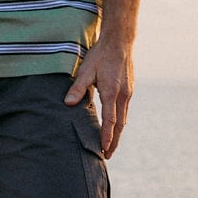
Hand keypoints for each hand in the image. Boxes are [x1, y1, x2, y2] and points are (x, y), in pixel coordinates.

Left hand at [64, 39, 133, 158]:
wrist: (120, 42)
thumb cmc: (100, 55)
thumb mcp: (86, 70)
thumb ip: (77, 88)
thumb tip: (68, 103)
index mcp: (112, 92)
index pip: (110, 120)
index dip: (107, 136)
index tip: (104, 149)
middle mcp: (123, 95)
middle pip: (120, 124)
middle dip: (114, 141)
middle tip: (108, 155)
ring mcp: (128, 92)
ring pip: (124, 118)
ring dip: (117, 133)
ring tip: (110, 144)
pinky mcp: (129, 89)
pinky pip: (125, 110)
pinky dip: (120, 122)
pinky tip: (115, 126)